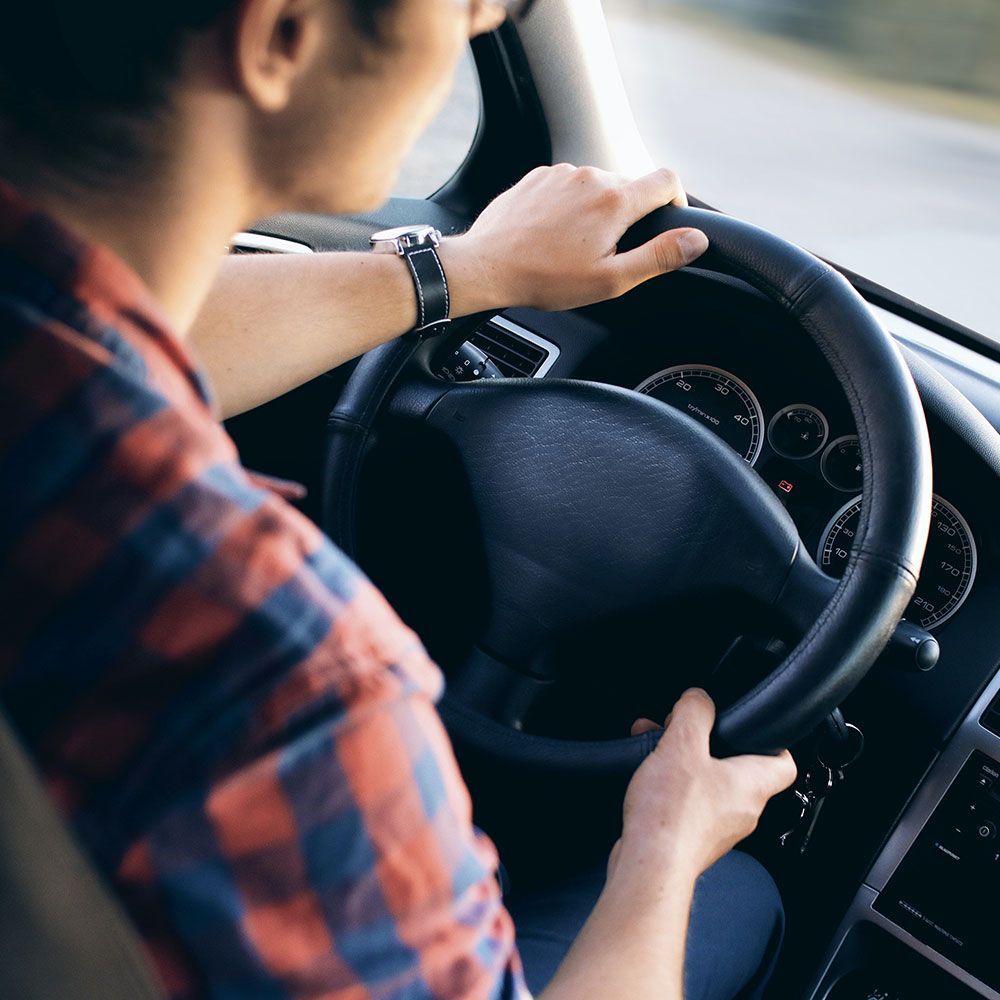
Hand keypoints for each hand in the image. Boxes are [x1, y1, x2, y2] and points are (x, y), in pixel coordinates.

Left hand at [439, 164, 708, 315]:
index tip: (666, 222)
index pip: (667, 180)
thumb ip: (658, 257)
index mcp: (615, 200)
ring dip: (596, 211)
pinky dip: (568, 206)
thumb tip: (696, 240)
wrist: (486, 266)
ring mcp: (561, 173)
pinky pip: (566, 186)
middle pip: (629, 186)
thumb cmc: (545, 278)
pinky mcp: (538, 177)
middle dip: (628, 216)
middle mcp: (591, 176)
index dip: (676, 201)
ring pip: (596, 186)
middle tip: (607, 252)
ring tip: (574, 247)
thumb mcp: (610, 279)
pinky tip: (552, 235)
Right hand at [612, 689, 796, 881]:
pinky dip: (671, 787)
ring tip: (656, 748)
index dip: (772, 740)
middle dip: (708, 744)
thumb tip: (699, 698)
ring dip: (684, 763)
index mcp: (752, 785)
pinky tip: (647, 778)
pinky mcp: (693, 841)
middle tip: (685, 731)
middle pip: (738, 769)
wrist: (649, 866)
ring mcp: (719, 829)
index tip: (752, 727)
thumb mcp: (682, 745)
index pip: (784, 762)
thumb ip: (694, 713)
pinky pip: (689, 805)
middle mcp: (742, 811)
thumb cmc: (672, 816)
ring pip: (709, 785)